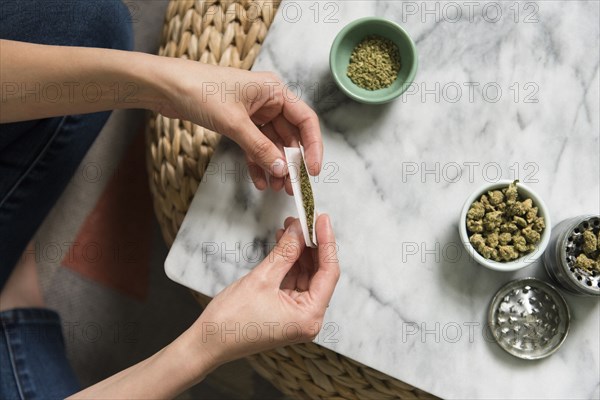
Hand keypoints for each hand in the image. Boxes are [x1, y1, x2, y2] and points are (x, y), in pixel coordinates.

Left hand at [154, 60, 322, 192]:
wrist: (166, 86)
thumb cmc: (200, 90)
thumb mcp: (234, 122)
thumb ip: (260, 148)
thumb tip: (282, 170)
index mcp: (275, 91)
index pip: (305, 120)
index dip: (312, 146)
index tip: (311, 170)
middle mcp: (268, 101)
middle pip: (290, 135)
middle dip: (292, 162)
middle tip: (294, 187)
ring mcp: (254, 113)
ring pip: (273, 144)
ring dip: (275, 166)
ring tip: (278, 188)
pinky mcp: (239, 123)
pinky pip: (255, 146)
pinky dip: (258, 163)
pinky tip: (261, 181)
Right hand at [189, 214, 339, 365]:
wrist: (207, 342)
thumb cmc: (231, 321)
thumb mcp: (261, 279)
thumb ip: (285, 253)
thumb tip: (299, 230)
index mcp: (309, 317)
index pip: (329, 273)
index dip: (327, 242)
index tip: (321, 219)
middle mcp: (308, 318)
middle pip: (319, 273)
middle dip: (312, 245)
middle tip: (306, 219)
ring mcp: (297, 315)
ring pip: (306, 275)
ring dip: (299, 251)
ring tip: (291, 227)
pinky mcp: (285, 311)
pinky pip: (293, 281)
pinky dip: (290, 262)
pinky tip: (284, 243)